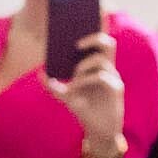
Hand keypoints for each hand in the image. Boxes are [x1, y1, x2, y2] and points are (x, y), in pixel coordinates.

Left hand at [44, 31, 124, 147]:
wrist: (98, 131)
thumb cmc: (85, 110)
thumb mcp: (66, 97)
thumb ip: (54, 86)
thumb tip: (41, 74)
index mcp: (97, 67)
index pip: (98, 44)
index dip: (90, 33)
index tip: (74, 26)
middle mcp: (107, 70)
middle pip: (107, 44)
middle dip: (93, 38)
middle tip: (75, 44)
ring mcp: (113, 79)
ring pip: (101, 60)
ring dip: (83, 66)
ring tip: (73, 76)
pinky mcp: (116, 90)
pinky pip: (101, 77)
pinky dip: (85, 80)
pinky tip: (75, 88)